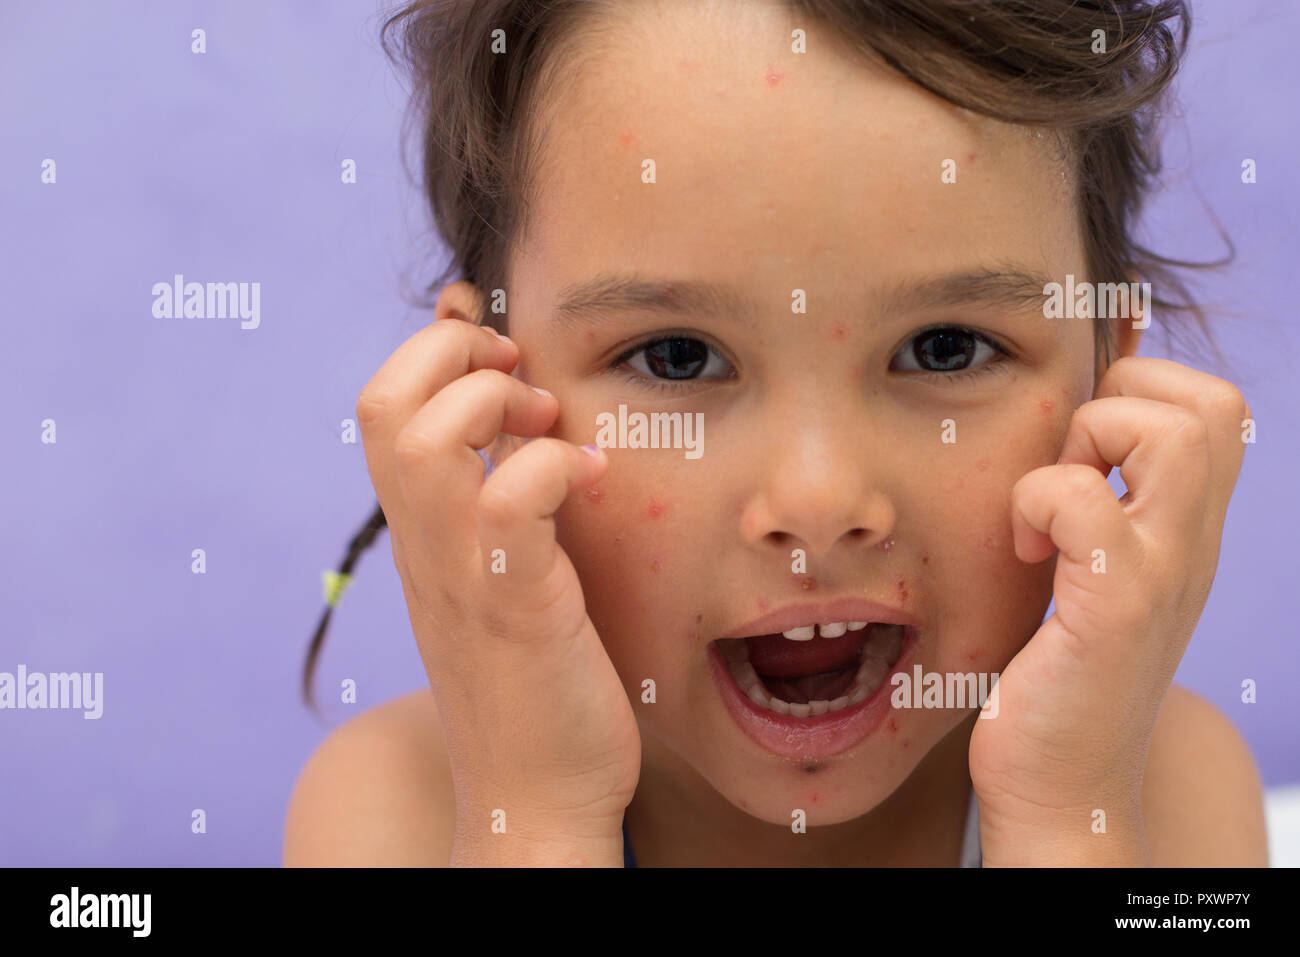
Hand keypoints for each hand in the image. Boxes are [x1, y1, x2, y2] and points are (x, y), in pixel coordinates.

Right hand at [357, 316, 640, 863]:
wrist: (534, 799)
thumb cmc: (535, 682)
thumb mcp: (503, 575)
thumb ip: (498, 501)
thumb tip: (523, 426)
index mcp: (419, 531)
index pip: (381, 405)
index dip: (432, 347)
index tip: (498, 348)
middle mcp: (423, 545)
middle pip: (381, 400)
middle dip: (451, 353)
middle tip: (520, 379)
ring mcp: (459, 575)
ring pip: (424, 440)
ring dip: (491, 404)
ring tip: (547, 424)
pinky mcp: (514, 607)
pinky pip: (511, 501)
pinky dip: (555, 467)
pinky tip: (594, 480)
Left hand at [968, 356, 1249, 864]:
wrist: (1062, 791)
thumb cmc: (1057, 680)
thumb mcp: (1090, 578)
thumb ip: (1095, 512)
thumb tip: (1059, 441)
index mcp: (1185, 534)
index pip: (1214, 407)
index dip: (1139, 394)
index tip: (1076, 454)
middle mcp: (1192, 547)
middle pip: (1212, 403)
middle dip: (1119, 401)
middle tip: (1065, 469)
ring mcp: (1163, 575)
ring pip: (1173, 433)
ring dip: (1085, 443)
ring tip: (1046, 509)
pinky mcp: (1116, 609)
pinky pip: (1087, 500)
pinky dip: (1037, 502)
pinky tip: (1024, 551)